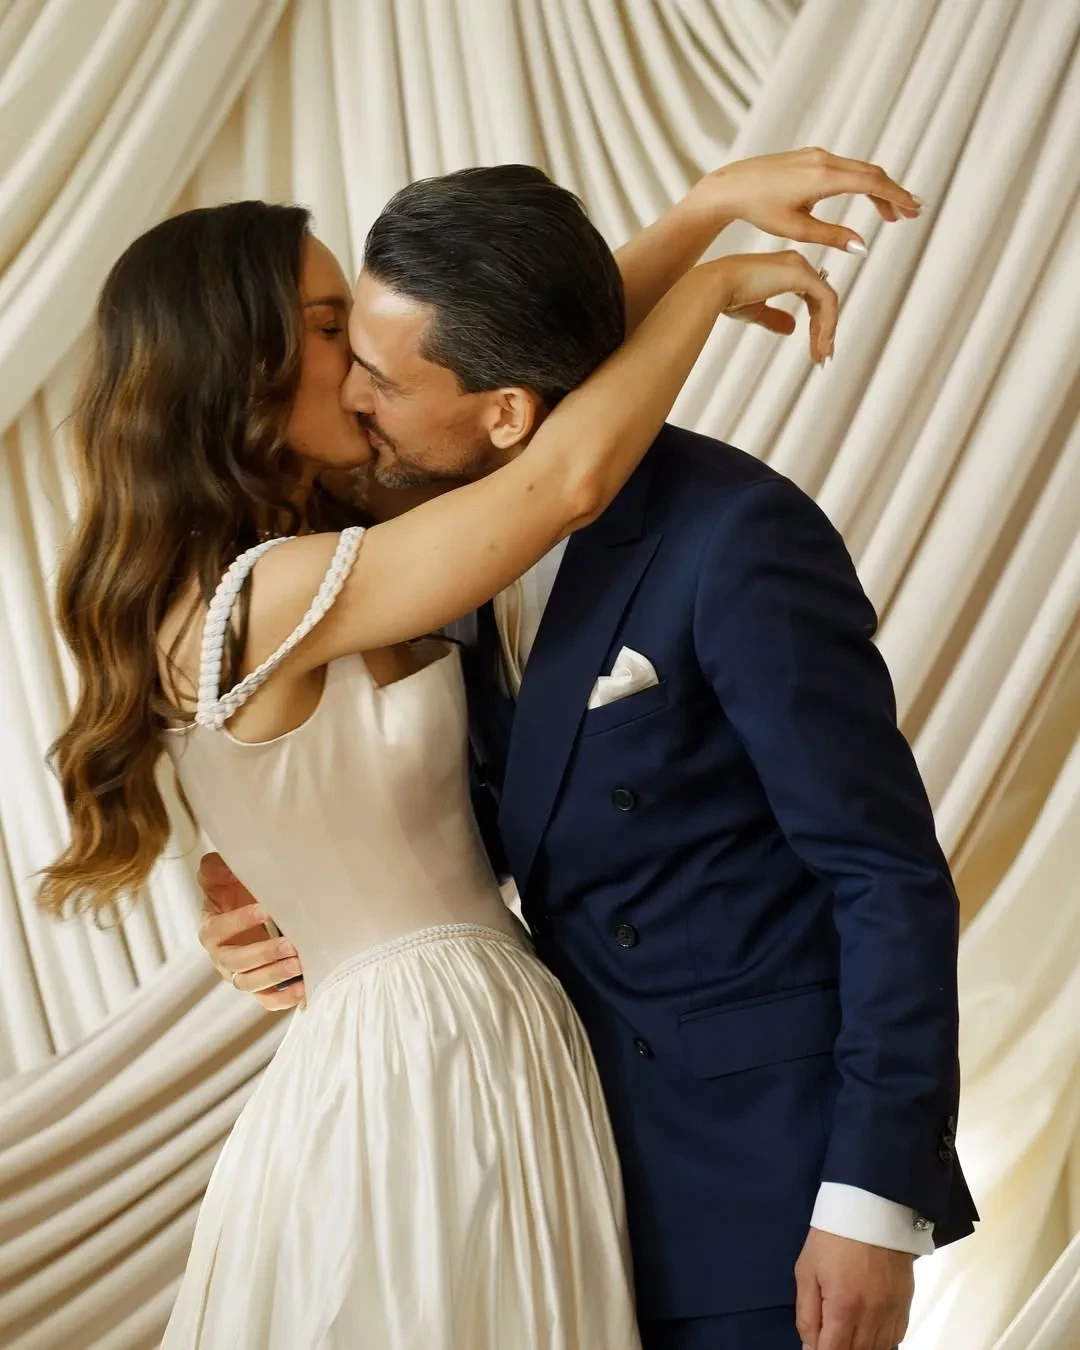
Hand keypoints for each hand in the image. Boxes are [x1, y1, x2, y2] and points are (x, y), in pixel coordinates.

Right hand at [197, 852, 305, 1010]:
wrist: (253, 912)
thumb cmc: (236, 893)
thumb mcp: (223, 877)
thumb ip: (216, 869)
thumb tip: (220, 865)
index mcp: (211, 930)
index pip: (218, 930)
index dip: (238, 921)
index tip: (263, 910)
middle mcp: (222, 957)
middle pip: (237, 962)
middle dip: (264, 954)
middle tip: (290, 944)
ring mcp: (240, 975)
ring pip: (251, 984)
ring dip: (275, 975)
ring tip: (299, 964)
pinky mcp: (259, 988)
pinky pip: (268, 1000)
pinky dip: (284, 998)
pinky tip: (303, 989)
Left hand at [692, 148, 920, 338]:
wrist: (732, 187)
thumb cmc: (759, 209)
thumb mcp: (797, 229)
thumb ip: (832, 236)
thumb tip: (863, 247)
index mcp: (824, 177)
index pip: (872, 184)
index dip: (896, 197)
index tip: (913, 210)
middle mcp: (825, 159)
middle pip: (872, 174)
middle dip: (894, 194)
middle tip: (912, 214)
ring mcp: (818, 155)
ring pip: (859, 170)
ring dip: (878, 190)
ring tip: (891, 214)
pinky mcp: (810, 157)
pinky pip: (845, 168)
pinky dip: (861, 183)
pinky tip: (864, 198)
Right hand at [713, 250, 837, 364]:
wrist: (714, 288)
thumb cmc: (727, 296)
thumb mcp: (756, 311)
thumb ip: (775, 318)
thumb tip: (792, 328)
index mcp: (785, 270)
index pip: (812, 298)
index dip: (817, 324)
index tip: (817, 350)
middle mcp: (795, 263)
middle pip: (822, 300)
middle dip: (825, 330)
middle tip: (823, 358)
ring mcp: (799, 266)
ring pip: (827, 301)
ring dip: (827, 331)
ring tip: (822, 357)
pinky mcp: (801, 274)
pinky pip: (826, 300)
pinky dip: (828, 323)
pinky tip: (822, 344)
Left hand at [795, 1228, 914, 1349]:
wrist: (872, 1209)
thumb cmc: (832, 1238)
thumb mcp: (806, 1271)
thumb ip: (806, 1314)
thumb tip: (809, 1348)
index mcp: (843, 1308)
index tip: (815, 1348)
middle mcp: (871, 1317)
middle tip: (830, 1338)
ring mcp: (892, 1313)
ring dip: (860, 1349)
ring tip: (846, 1337)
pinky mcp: (906, 1306)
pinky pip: (896, 1339)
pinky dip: (881, 1343)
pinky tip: (869, 1335)